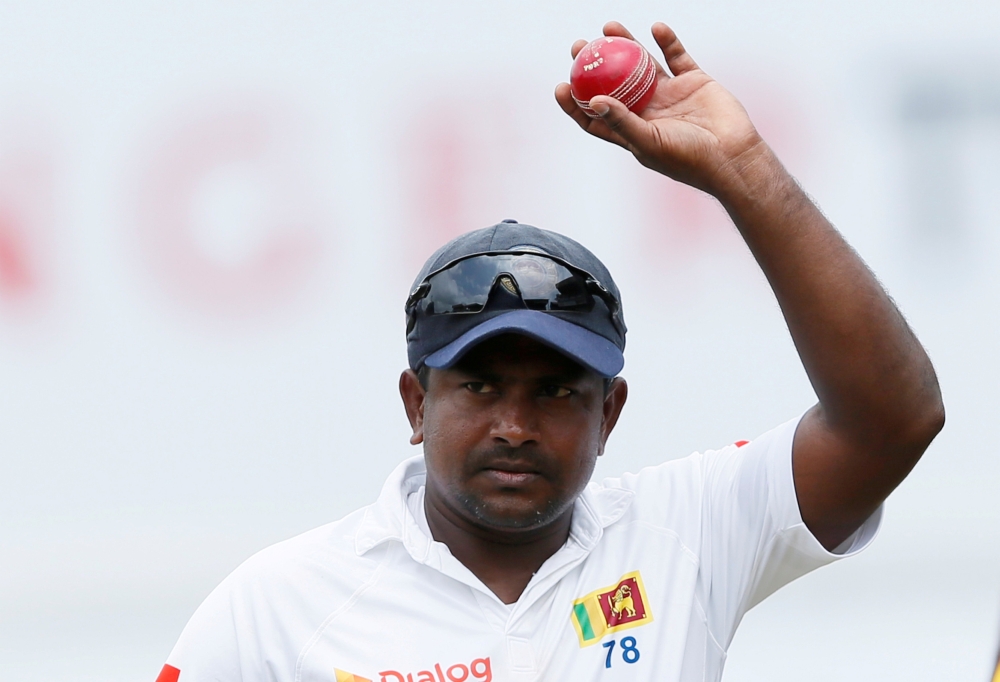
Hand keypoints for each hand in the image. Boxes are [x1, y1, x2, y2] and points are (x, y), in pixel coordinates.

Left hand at [555, 22, 764, 195]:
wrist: (733, 156)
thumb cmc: (688, 159)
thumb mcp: (648, 142)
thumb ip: (621, 122)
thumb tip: (594, 100)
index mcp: (632, 131)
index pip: (596, 116)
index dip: (576, 103)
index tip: (561, 85)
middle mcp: (648, 111)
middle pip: (614, 83)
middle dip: (595, 66)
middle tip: (579, 46)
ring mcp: (670, 95)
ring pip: (642, 65)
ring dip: (626, 45)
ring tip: (608, 27)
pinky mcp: (694, 81)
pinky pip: (677, 56)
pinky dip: (667, 41)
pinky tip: (655, 27)